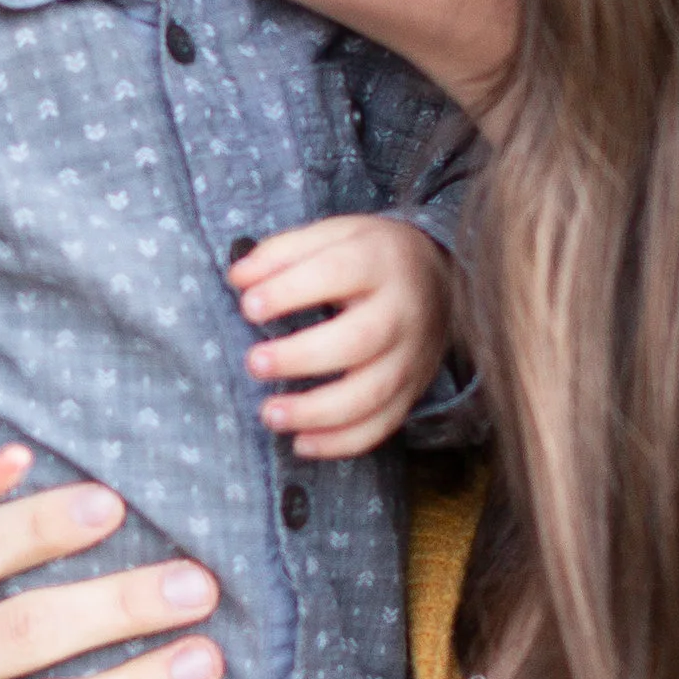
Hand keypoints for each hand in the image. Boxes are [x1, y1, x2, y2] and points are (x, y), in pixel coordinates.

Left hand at [229, 215, 452, 459]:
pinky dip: (340, 443)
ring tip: (270, 413)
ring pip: (370, 395)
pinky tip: (301, 443)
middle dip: (301, 357)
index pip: (337, 273)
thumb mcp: (333, 235)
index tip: (248, 307)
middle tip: (255, 363)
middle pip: (358, 341)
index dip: (290, 291)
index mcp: (380, 260)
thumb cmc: (369, 259)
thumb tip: (240, 276)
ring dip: (316, 412)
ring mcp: (411, 357)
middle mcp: (402, 311)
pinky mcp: (412, 391)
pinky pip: (381, 427)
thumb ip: (283, 252)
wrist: (438, 281)